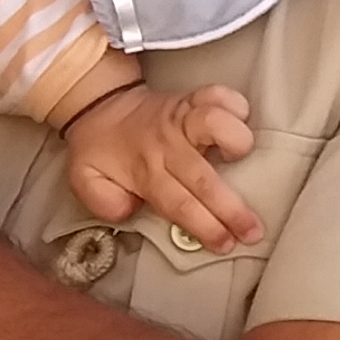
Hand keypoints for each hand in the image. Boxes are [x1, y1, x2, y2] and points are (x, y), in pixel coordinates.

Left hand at [59, 73, 262, 248]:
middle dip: (231, 209)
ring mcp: (180, 119)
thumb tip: (129, 210)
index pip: (179, 204)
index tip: (225, 244)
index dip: (204, 227)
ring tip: (241, 157)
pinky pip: (219, 95)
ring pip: (214, 124)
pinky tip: (240, 119)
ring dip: (235, 140)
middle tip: (253, 231)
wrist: (100, 106)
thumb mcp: (86, 182)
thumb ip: (104, 202)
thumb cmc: (101, 149)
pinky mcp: (191, 99)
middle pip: (204, 179)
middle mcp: (166, 146)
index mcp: (145, 171)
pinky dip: (235, 104)